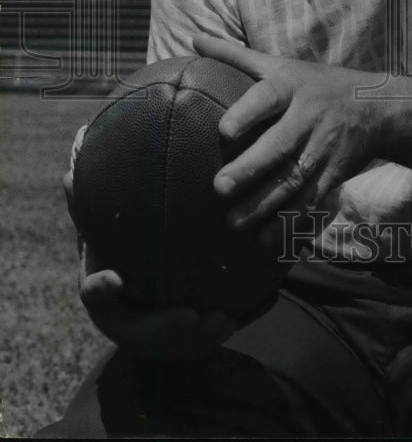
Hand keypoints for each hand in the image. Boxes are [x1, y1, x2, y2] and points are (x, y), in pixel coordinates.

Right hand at [64, 171, 236, 360]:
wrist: (137, 301)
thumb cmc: (119, 259)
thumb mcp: (102, 239)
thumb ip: (90, 212)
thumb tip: (69, 173)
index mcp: (102, 293)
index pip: (94, 294)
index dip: (101, 288)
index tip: (114, 279)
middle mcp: (124, 321)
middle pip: (139, 331)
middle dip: (164, 326)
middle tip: (191, 315)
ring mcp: (152, 336)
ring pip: (174, 344)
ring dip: (199, 336)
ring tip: (222, 319)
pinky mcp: (178, 343)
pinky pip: (198, 345)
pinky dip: (217, 333)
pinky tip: (236, 318)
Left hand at [193, 35, 385, 246]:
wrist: (377, 107)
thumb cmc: (316, 84)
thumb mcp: (281, 65)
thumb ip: (236, 56)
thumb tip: (194, 38)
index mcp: (292, 87)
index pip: (268, 96)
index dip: (247, 113)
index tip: (224, 131)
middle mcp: (309, 117)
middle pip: (280, 145)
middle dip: (251, 168)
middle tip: (220, 188)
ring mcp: (324, 149)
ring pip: (294, 180)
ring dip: (265, 205)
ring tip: (234, 222)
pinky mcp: (334, 174)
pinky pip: (312, 201)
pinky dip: (290, 222)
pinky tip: (267, 238)